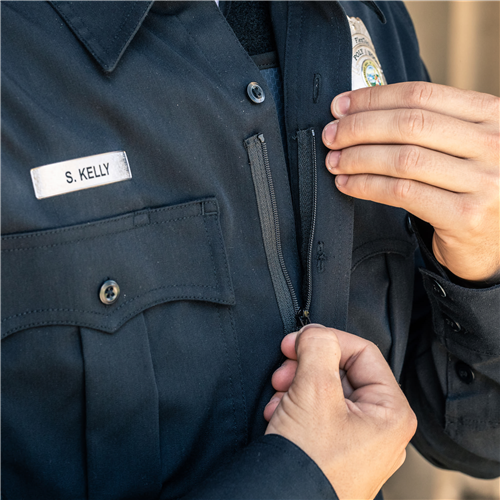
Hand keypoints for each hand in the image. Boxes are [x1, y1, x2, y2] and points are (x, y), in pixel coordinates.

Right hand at [264, 324, 416, 499]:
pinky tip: (279, 414)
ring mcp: (359, 440)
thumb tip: (315, 332)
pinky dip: (296, 406)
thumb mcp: (314, 393)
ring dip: (296, 386)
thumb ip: (318, 349)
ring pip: (326, 390)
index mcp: (390, 411)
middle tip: (283, 371)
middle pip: (341, 370)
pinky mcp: (337, 450)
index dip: (326, 339)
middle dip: (306, 367)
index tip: (296, 340)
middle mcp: (380, 427)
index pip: (362, 351)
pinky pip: (319, 413)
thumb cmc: (310, 465)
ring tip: (279, 399)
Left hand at [322, 82, 499, 282]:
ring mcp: (484, 181)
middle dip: (359, 127)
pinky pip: (401, 193)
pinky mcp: (465, 215)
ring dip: (358, 158)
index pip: (421, 95)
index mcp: (492, 115)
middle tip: (331, 135)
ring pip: (402, 159)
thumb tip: (362, 110)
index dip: (373, 98)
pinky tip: (348, 184)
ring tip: (334, 161)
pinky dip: (367, 186)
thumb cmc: (468, 188)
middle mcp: (494, 144)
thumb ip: (430, 126)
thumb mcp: (463, 147)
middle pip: (409, 124)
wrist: (495, 242)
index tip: (340, 106)